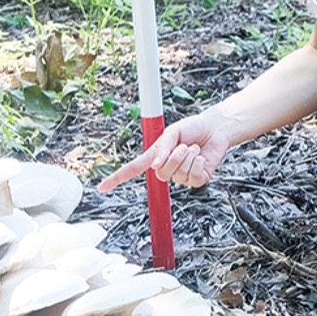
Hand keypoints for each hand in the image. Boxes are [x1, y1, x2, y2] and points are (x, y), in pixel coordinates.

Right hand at [97, 111, 232, 191]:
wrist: (214, 129)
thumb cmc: (191, 128)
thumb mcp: (172, 132)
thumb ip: (162, 147)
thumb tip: (156, 165)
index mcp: (156, 156)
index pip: (133, 169)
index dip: (117, 178)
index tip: (102, 187)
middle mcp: (167, 168)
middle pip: (162, 174)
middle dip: (174, 157)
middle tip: (184, 146)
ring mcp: (181, 176)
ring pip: (180, 174)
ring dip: (189, 157)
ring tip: (194, 148)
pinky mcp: (197, 180)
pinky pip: (194, 177)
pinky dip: (199, 163)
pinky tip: (201, 157)